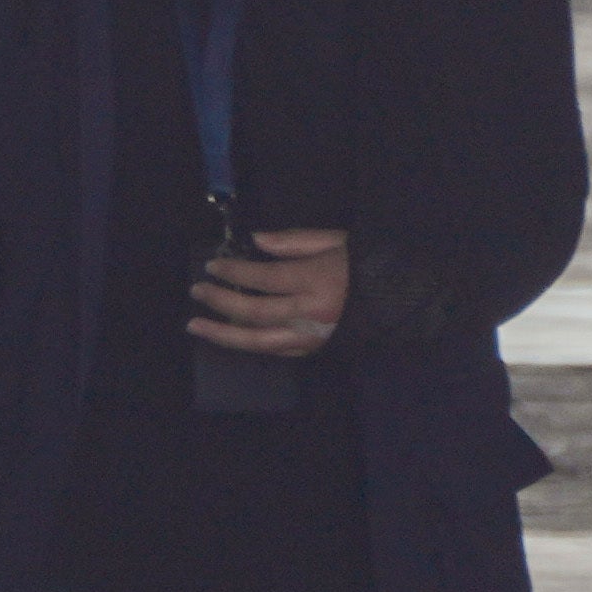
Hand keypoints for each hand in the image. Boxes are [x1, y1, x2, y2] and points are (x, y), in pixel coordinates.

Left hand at [183, 226, 352, 363]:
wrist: (395, 300)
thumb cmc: (361, 264)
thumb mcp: (333, 240)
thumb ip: (293, 241)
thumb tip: (255, 240)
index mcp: (317, 281)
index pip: (266, 278)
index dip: (236, 272)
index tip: (212, 266)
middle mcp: (311, 314)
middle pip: (257, 312)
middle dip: (222, 302)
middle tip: (197, 292)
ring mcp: (311, 338)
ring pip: (260, 341)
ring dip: (224, 334)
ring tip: (196, 326)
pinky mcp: (313, 352)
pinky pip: (274, 351)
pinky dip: (249, 345)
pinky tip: (227, 336)